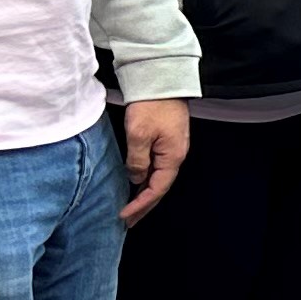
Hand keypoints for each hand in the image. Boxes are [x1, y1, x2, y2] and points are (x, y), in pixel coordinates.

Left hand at [115, 98, 188, 223]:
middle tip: (128, 220)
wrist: (162, 79)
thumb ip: (136, 160)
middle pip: (160, 186)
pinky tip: (136, 182)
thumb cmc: (151, 105)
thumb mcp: (138, 135)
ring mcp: (173, 147)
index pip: (156, 189)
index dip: (140, 205)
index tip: (124, 216)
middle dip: (144, 205)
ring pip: (158, 177)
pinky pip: (157, 166)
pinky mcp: (167, 139)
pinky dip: (146, 179)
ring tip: (130, 206)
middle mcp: (176, 154)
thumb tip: (136, 178)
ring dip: (144, 193)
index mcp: (172, 156)